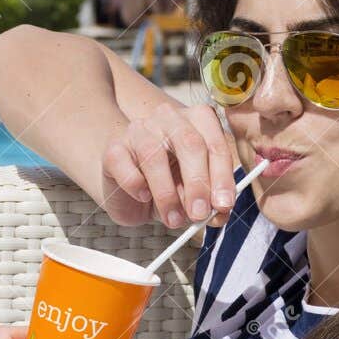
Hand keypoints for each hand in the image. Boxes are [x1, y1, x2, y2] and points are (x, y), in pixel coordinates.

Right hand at [101, 103, 236, 228]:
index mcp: (197, 122)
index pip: (215, 144)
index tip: (223, 205)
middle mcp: (169, 118)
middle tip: (199, 214)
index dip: (222, 176)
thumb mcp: (193, 195)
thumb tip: (219, 213)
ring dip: (167, 194)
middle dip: (198, 183)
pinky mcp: (114, 148)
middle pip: (190, 143)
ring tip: (173, 220)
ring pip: (155, 155)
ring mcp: (138, 130)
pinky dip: (136, 186)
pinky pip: (125, 166)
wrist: (128, 188)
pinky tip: (143, 197)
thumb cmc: (168, 186)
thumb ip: (209, 201)